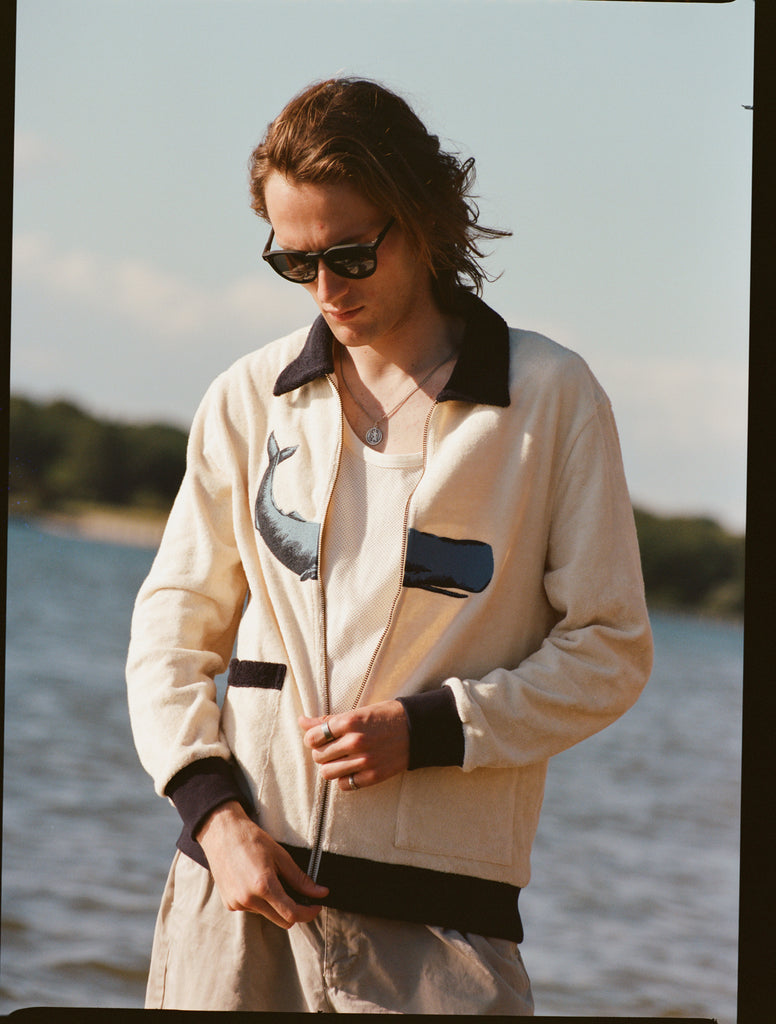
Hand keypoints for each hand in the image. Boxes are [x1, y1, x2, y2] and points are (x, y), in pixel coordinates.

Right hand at [195, 801, 327, 926]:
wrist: (222, 834)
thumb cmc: (252, 840)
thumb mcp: (281, 856)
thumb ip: (300, 879)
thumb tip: (321, 893)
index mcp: (263, 886)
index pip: (291, 913)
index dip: (308, 913)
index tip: (316, 906)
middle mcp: (248, 899)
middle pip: (282, 921)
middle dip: (295, 911)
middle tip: (302, 896)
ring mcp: (237, 904)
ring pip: (267, 915)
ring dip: (275, 905)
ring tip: (271, 880)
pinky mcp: (229, 904)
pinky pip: (253, 910)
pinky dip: (260, 902)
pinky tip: (256, 882)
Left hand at [299, 700, 409, 791]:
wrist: (417, 729)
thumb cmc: (384, 716)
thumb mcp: (357, 712)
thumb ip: (328, 720)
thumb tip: (302, 721)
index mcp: (350, 722)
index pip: (313, 737)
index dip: (312, 738)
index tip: (319, 737)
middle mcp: (355, 742)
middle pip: (318, 756)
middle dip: (321, 752)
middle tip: (331, 748)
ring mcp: (365, 761)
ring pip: (327, 773)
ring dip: (330, 766)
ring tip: (340, 759)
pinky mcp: (373, 776)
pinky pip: (344, 785)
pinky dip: (344, 779)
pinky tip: (351, 769)